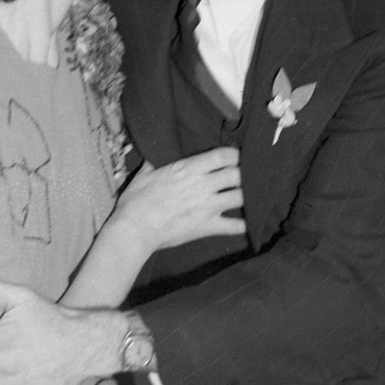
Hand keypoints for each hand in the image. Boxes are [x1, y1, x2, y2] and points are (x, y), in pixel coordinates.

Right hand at [111, 147, 243, 253]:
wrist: (134, 230)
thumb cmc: (135, 202)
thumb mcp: (144, 175)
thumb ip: (155, 163)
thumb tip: (156, 154)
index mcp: (188, 169)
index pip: (223, 155)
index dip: (234, 155)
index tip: (235, 157)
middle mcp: (203, 185)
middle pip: (237, 174)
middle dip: (244, 174)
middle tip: (245, 176)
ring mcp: (208, 206)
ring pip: (241, 197)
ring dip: (247, 195)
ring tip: (250, 195)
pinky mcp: (208, 227)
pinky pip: (235, 226)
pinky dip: (244, 225)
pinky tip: (249, 223)